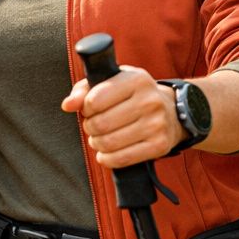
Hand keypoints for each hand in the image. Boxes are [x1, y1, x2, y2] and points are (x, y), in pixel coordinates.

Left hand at [61, 64, 182, 168]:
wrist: (171, 111)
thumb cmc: (132, 95)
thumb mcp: (110, 82)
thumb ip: (83, 90)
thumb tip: (67, 105)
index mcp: (137, 79)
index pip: (94, 100)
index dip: (85, 108)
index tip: (90, 109)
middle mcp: (149, 101)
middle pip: (100, 124)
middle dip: (90, 127)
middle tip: (94, 125)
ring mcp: (157, 124)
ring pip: (108, 143)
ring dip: (97, 143)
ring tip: (100, 137)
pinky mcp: (159, 146)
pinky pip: (121, 159)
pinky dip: (107, 159)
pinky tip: (107, 152)